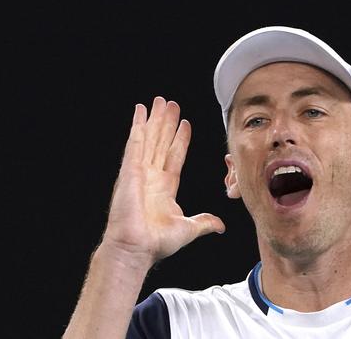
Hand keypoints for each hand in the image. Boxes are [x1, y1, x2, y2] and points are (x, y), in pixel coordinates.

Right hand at [101, 97, 224, 267]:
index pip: (175, 156)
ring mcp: (139, 172)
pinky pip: (135, 143)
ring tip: (160, 101)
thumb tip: (220, 225)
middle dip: (167, 123)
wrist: (137, 248)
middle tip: (171, 103)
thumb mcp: (188, 229)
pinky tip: (140, 111)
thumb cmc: (156, 243)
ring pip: (149, 138)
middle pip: (161, 142)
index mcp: (164, 188)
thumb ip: (205, 222)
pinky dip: (137, 126)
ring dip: (154, 119)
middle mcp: (151, 177)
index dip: (180, 139)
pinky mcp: (129, 171)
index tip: (185, 124)